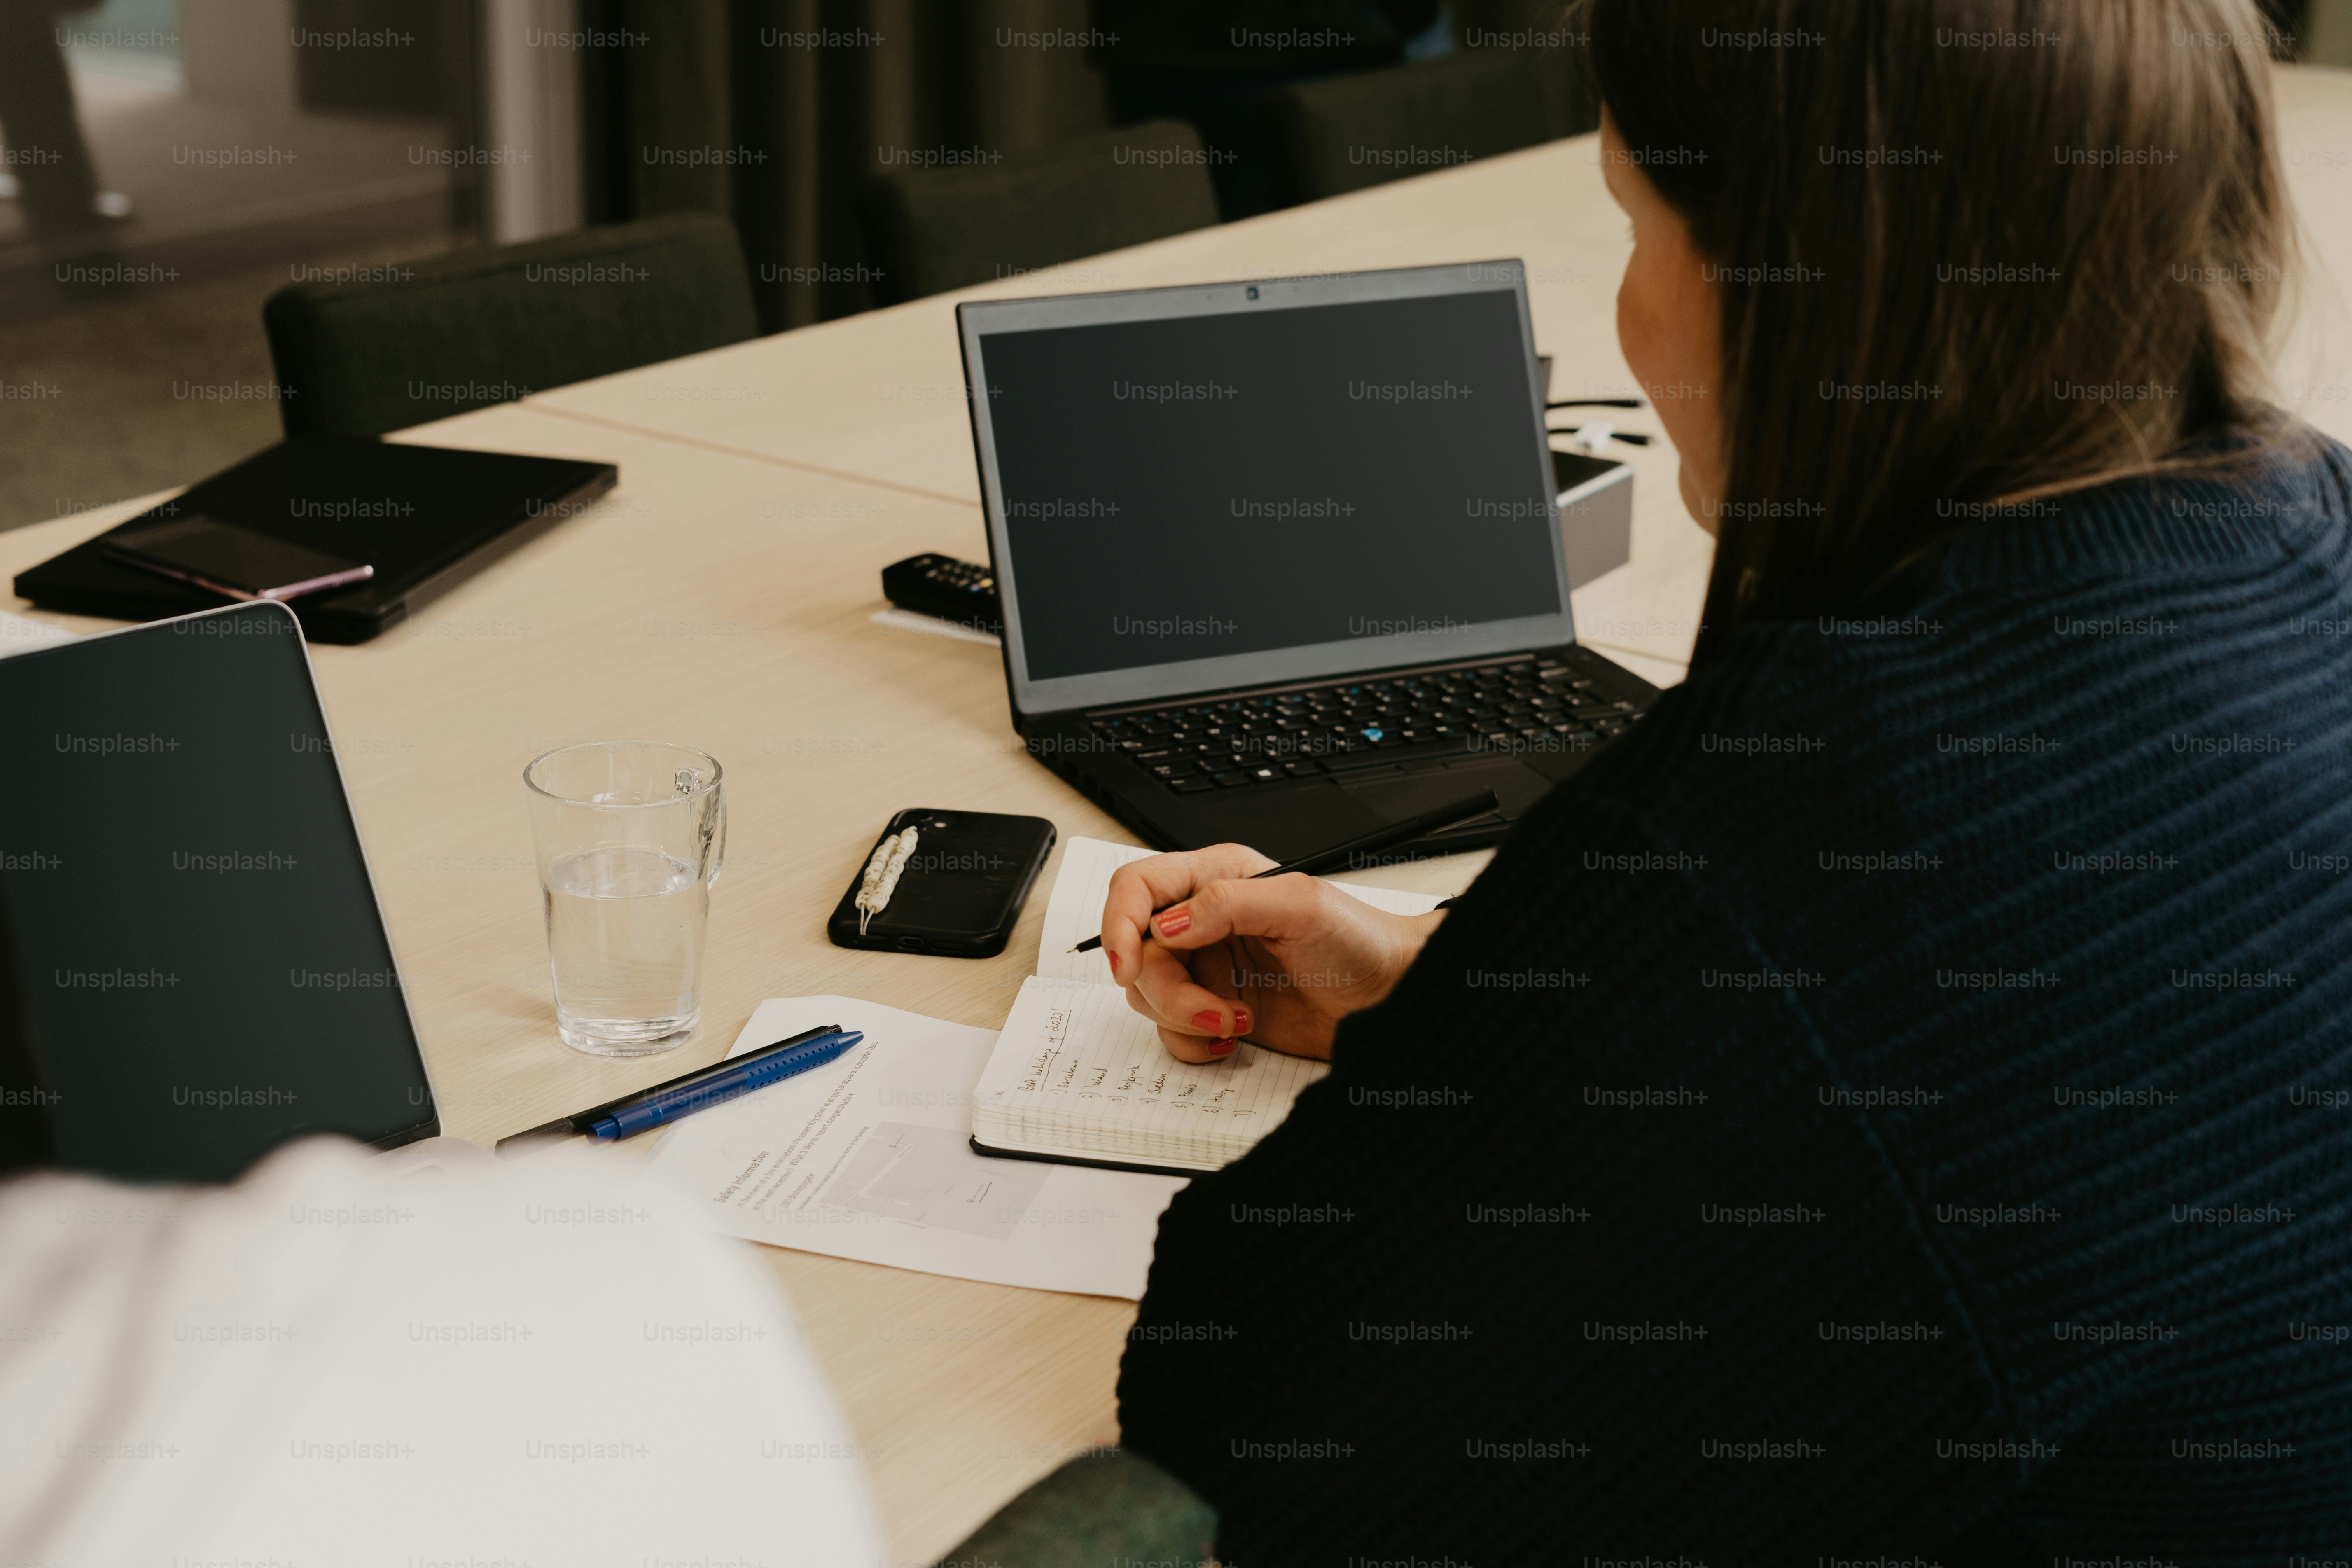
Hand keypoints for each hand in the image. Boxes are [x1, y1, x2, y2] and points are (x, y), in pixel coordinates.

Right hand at [1099, 844, 1443, 1063]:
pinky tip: (1233, 1037)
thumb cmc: (1360, 940)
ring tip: (1238, 1020)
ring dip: (1185, 1017)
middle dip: (1168, 989)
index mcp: (1215, 878)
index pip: (1137, 887)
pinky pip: (1171, 1031)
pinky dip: (1192, 1042)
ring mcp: (1205, 968)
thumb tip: (1166, 925)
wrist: (1391, 996)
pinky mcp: (1214, 1010)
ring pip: (1148, 994)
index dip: (1119, 922)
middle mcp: (1202, 922)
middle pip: (1137, 952)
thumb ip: (1227, 903)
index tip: (1130, 963)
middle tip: (1216, 1010)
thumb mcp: (1300, 905)